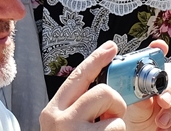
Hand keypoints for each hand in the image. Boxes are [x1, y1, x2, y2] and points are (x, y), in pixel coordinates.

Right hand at [40, 39, 170, 130]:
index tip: (112, 47)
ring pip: (114, 113)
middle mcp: (59, 119)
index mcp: (52, 112)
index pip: (77, 77)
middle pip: (102, 91)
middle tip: (111, 120)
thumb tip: (105, 89)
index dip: (96, 60)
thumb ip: (79, 108)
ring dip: (118, 125)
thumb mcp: (66, 126)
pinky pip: (117, 129)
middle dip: (116, 104)